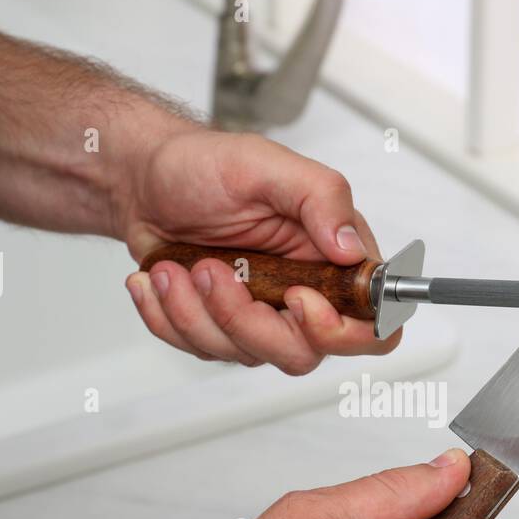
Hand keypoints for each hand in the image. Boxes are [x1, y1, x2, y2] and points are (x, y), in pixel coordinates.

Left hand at [117, 129, 397, 374]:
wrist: (145, 180)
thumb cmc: (205, 165)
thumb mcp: (265, 164)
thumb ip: (321, 197)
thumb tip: (352, 248)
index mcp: (334, 259)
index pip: (372, 324)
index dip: (340, 331)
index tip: (297, 298)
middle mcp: (305, 294)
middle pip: (301, 354)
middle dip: (245, 320)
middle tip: (209, 270)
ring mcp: (263, 317)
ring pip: (245, 354)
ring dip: (197, 312)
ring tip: (176, 267)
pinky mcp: (222, 328)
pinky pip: (202, 349)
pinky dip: (169, 317)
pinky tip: (160, 280)